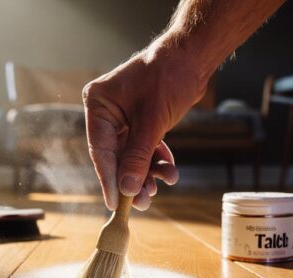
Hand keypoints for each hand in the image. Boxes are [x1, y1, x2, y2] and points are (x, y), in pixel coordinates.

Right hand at [82, 45, 207, 209]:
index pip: (101, 150)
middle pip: (116, 156)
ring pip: (132, 155)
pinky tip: (169, 172)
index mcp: (98, 105)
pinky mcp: (140, 121)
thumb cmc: (169, 78)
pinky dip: (156, 160)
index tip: (115, 204)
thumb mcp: (152, 122)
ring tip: (161, 187)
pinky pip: (144, 148)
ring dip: (147, 172)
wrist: (194, 58)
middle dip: (132, 178)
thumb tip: (128, 190)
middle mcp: (107, 112)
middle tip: (143, 202)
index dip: (109, 179)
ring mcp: (124, 117)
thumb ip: (138, 157)